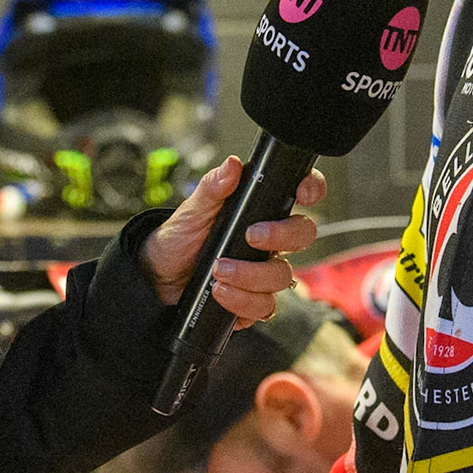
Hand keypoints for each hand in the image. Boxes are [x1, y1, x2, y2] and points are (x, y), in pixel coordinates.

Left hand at [138, 156, 324, 323]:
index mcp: (260, 210)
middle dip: (281, 236)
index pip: (299, 193)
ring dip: (251, 275)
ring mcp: (263, 271)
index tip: (302, 194)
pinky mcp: (253, 299)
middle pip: (303, 235)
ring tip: (219, 271)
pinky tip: (221, 293)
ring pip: (283, 276)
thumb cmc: (181, 238)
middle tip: (250, 236)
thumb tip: (231, 165)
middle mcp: (269, 241)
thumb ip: (213, 188)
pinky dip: (243, 302)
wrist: (160, 276)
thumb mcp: (192, 210)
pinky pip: (265, 306)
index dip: (311, 189)